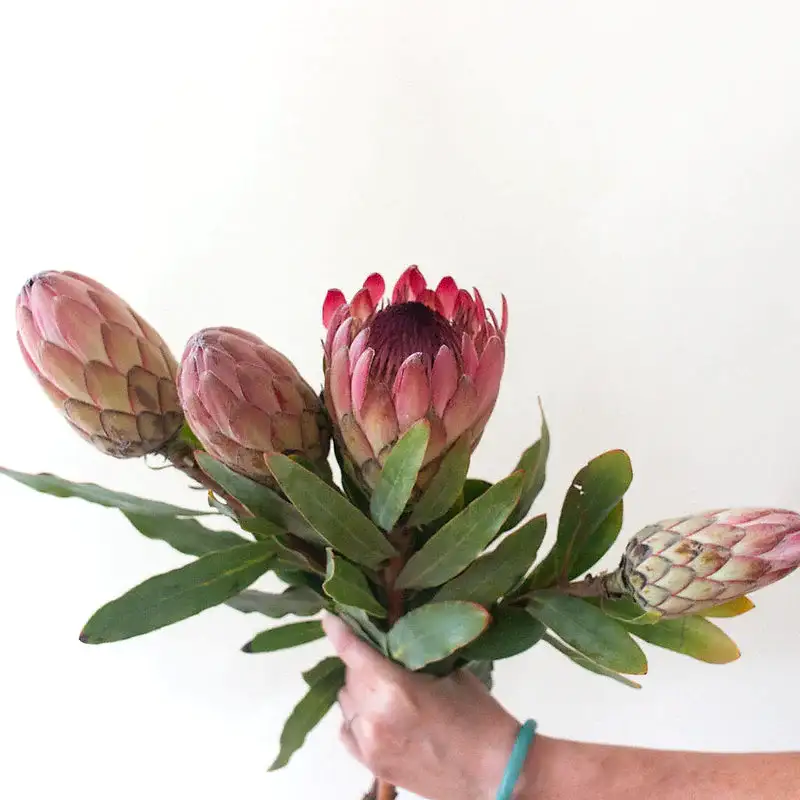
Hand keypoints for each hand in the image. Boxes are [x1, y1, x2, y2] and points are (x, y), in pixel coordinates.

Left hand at [322, 612, 520, 799]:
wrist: (496, 773)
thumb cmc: (480, 716)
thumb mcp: (450, 672)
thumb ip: (416, 654)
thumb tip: (395, 637)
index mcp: (395, 689)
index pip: (354, 652)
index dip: (339, 631)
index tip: (329, 617)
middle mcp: (373, 717)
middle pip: (351, 675)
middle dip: (364, 662)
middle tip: (388, 658)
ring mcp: (369, 745)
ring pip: (347, 702)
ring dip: (361, 689)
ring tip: (388, 688)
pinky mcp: (372, 766)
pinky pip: (347, 730)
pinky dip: (358, 717)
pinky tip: (379, 714)